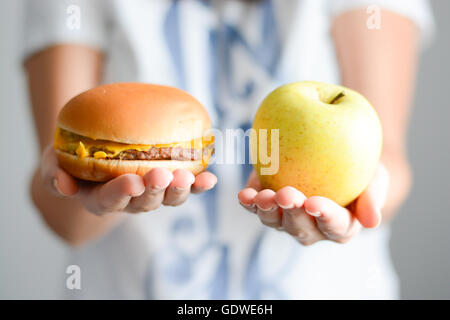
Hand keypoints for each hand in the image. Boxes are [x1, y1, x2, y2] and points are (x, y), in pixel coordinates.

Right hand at [40, 146, 216, 214]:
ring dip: (180, 190)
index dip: (121, 193)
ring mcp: (152, 194)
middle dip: (154, 190)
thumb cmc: (73, 157)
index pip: (109, 201)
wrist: (96, 150)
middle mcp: (129, 202)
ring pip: (168, 198)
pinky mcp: (169, 183)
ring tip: (189, 177)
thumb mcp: (55, 162)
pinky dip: (199, 186)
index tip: (131, 182)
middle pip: (144, 202)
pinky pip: (186, 187)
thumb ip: (55, 174)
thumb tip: (63, 186)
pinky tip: (210, 179)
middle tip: (161, 175)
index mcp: (100, 199)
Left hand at [238, 164, 388, 244]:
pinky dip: (249, 202)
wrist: (333, 153)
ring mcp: (286, 219)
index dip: (325, 217)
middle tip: (286, 195)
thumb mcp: (376, 176)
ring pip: (274, 222)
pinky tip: (245, 194)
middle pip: (300, 228)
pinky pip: (255, 207)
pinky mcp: (268, 205)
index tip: (314, 203)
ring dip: (266, 210)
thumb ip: (373, 196)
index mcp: (341, 226)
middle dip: (292, 212)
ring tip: (262, 196)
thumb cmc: (359, 168)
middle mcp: (312, 228)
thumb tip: (372, 222)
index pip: (335, 226)